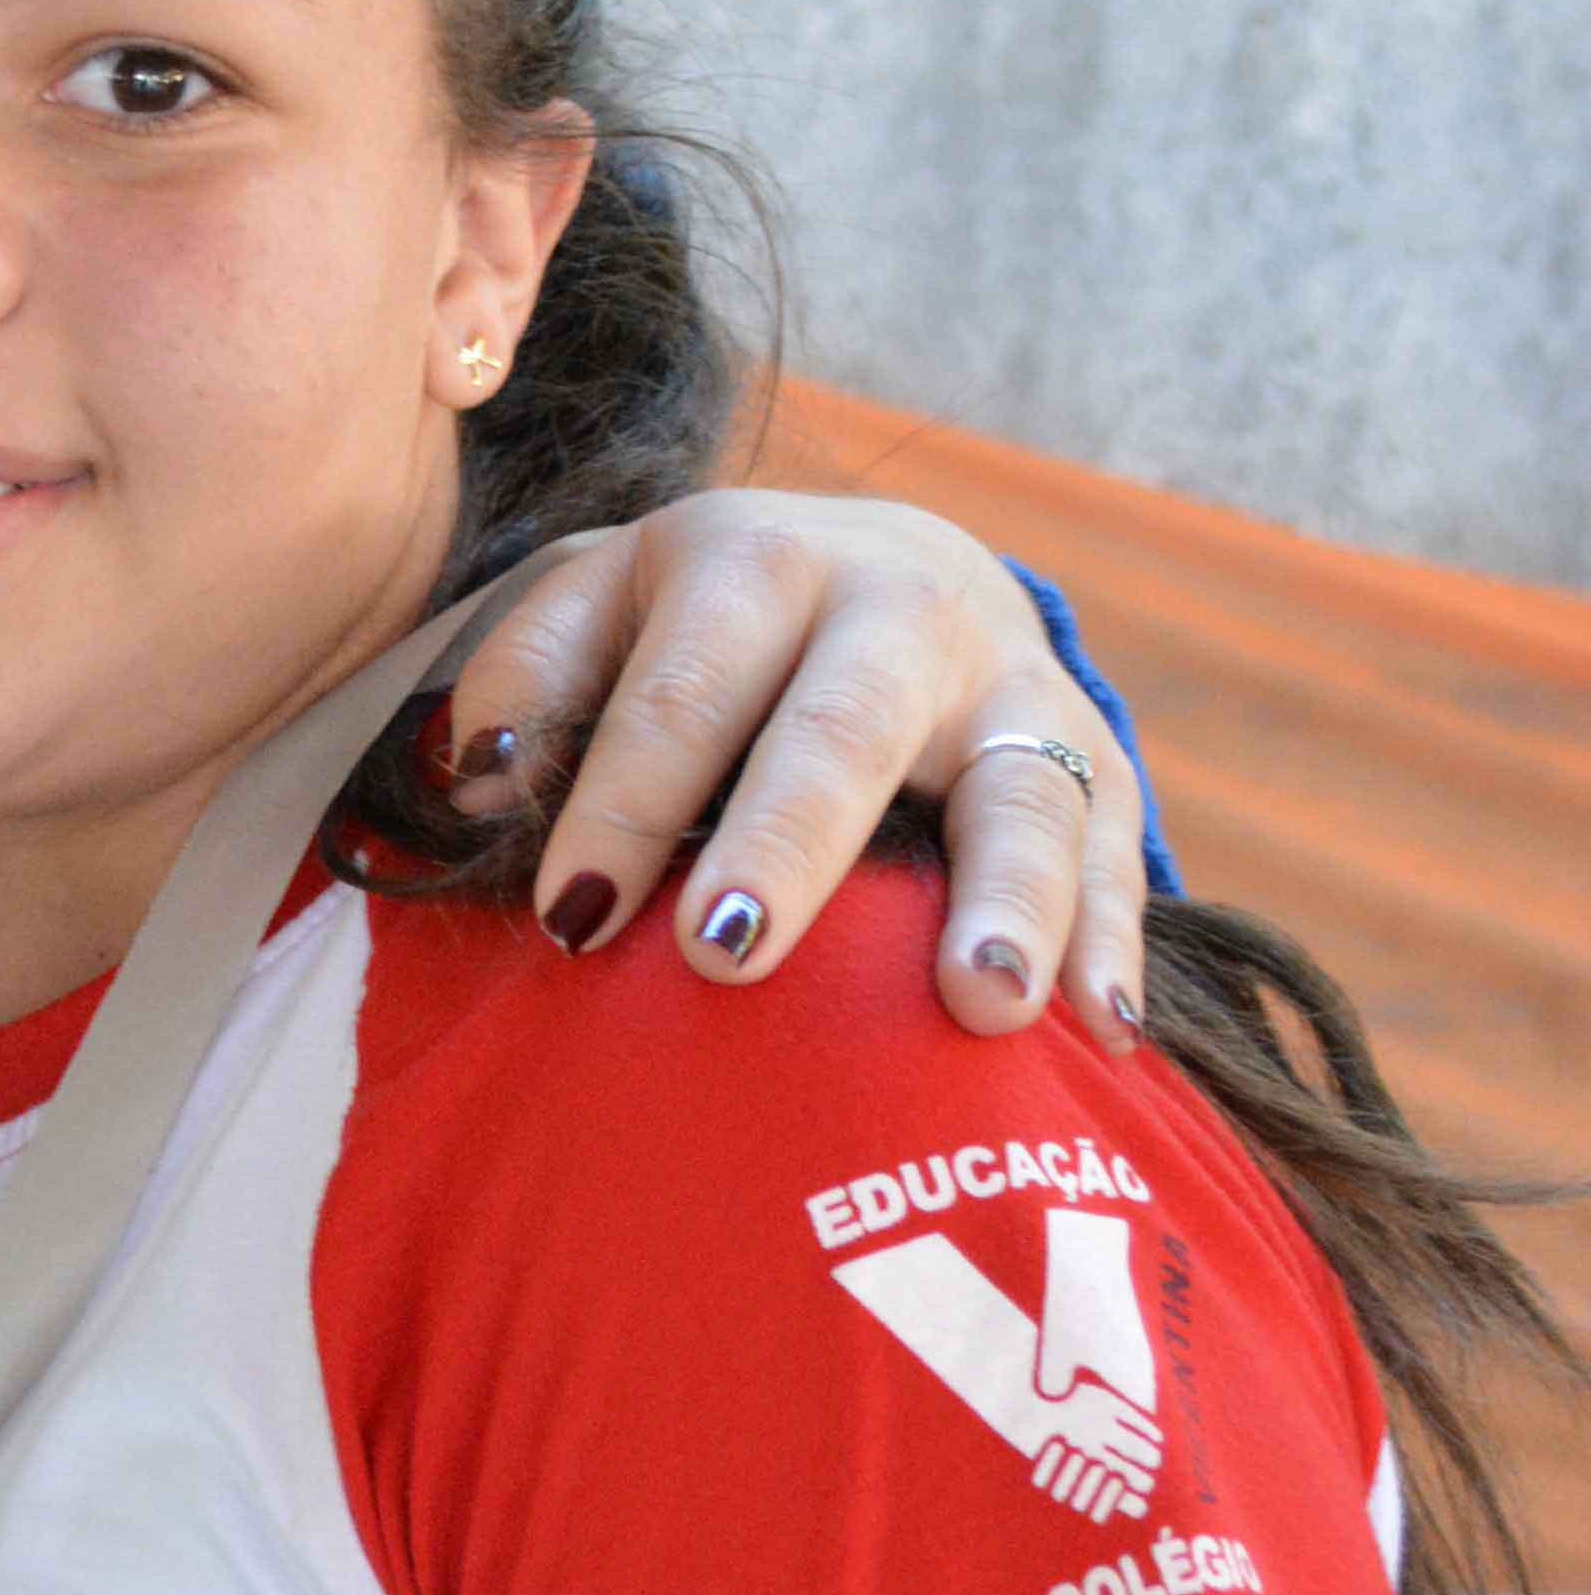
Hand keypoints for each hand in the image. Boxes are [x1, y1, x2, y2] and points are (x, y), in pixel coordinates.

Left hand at [445, 493, 1151, 1044]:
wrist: (893, 567)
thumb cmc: (713, 624)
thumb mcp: (606, 601)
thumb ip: (530, 674)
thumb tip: (478, 782)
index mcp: (757, 561)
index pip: (680, 691)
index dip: (622, 802)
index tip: (572, 920)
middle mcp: (898, 609)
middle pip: (842, 727)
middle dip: (787, 840)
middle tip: (727, 955)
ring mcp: (1011, 685)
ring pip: (1017, 790)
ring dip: (1005, 898)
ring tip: (978, 1004)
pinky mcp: (1091, 758)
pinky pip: (1116, 852)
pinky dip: (1113, 942)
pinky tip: (1100, 1033)